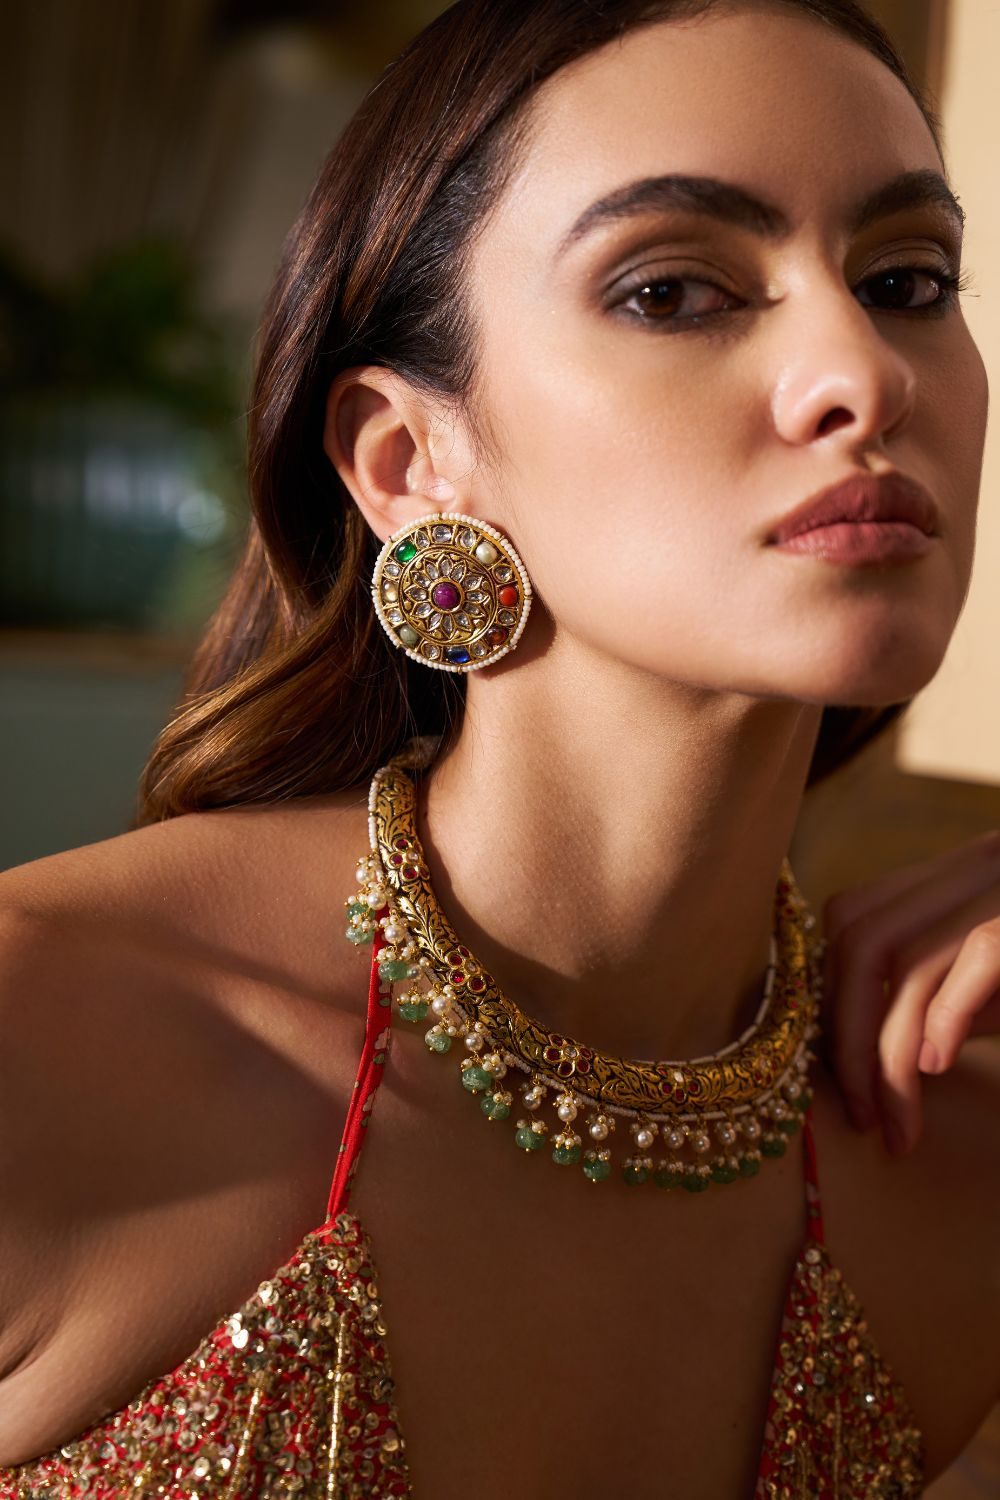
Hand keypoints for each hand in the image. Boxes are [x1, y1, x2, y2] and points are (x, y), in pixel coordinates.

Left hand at [819, 829, 999, 1156]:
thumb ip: (954, 997)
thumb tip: (891, 1044)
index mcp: (963, 871)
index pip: (852, 918)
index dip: (832, 996)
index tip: (841, 1076)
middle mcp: (982, 861)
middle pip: (860, 935)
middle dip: (845, 1034)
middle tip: (863, 1116)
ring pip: (904, 952)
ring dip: (885, 1049)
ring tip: (896, 1123)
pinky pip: (983, 953)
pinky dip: (947, 1013)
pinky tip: (937, 1069)